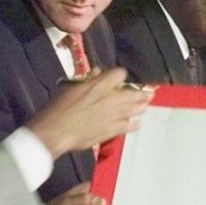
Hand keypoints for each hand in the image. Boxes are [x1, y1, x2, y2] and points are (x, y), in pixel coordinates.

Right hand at [26, 68, 152, 158]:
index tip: (121, 78)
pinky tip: (137, 123)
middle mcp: (109, 99)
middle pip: (133, 93)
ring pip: (134, 109)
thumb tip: (98, 73)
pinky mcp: (111, 130)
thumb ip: (87, 80)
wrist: (56, 131)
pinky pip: (128, 126)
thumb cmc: (59, 108)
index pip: (120, 73)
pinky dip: (134, 124)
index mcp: (98, 85)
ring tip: (145, 105)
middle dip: (142, 93)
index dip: (121, 75)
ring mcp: (112, 115)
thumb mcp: (71, 88)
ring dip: (141, 106)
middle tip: (149, 93)